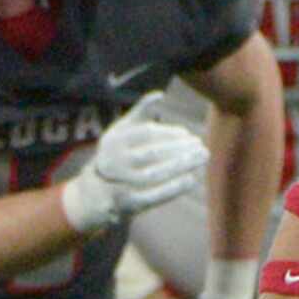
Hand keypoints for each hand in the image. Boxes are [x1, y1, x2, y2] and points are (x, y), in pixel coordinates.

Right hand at [60, 92, 209, 233]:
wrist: (96, 191)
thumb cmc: (117, 154)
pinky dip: (175, 188)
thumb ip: (140, 112)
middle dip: (180, 149)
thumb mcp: (121, 131)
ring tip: (202, 158)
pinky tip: (193, 179)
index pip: (146, 134)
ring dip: (182, 166)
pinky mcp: (130, 203)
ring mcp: (121, 184)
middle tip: (201, 146)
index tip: (188, 134)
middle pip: (152, 154)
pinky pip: (156, 196)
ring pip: (156, 174)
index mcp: (113, 141)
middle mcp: (114, 162)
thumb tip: (159, 95)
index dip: (169, 133)